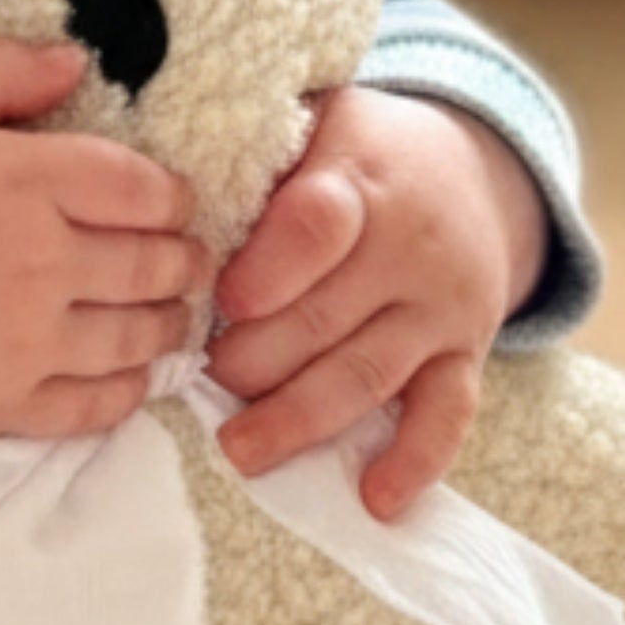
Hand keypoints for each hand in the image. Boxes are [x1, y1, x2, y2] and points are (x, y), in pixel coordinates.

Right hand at [0, 37, 209, 476]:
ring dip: (168, 324)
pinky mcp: (1, 402)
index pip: (144, 189)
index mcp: (22, 178)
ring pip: (138, 336)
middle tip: (186, 261)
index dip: (174, 197)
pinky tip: (130, 373)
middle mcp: (38, 259)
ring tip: (168, 316)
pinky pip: (95, 403)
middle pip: (156, 264)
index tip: (172, 203)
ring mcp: (23, 338)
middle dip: (184, 260)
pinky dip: (129, 389)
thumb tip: (74, 60)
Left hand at [202, 86, 547, 514]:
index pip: (318, 228)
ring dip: (301, 419)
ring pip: (368, 374)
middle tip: (201, 380)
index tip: (222, 300)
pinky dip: (416, 459)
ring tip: (241, 450)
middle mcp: (408, 246)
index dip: (267, 272)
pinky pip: (448, 413)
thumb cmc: (353, 154)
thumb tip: (155, 204)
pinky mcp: (466, 352)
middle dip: (255, 360)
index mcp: (358, 181)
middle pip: (325, 318)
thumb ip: (249, 159)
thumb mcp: (309, 124)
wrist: (469, 169)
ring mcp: (440, 306)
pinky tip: (376, 500)